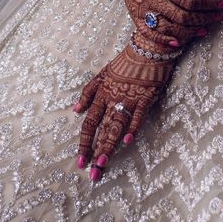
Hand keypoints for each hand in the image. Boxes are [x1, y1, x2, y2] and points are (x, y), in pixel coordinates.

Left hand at [72, 35, 176, 180]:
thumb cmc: (125, 62)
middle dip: (95, 152)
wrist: (147, 48)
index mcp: (102, 94)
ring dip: (109, 145)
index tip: (80, 161)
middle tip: (92, 173)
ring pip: (116, 125)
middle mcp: (113, 98)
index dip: (84, 142)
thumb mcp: (102, 74)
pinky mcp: (145, 97)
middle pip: (102, 129)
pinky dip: (133, 127)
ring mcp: (129, 98)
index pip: (89, 123)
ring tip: (103, 163)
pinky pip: (138, 115)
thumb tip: (75, 110)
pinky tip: (128, 141)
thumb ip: (88, 92)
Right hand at [83, 0, 222, 47]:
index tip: (222, 4)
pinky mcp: (135, 16)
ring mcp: (142, 10)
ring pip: (169, 28)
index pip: (189, 0)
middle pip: (182, 17)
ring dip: (188, 32)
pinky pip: (150, 33)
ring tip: (204, 30)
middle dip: (203, 19)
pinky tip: (178, 43)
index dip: (208, 4)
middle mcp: (151, 0)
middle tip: (218, 17)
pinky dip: (164, 40)